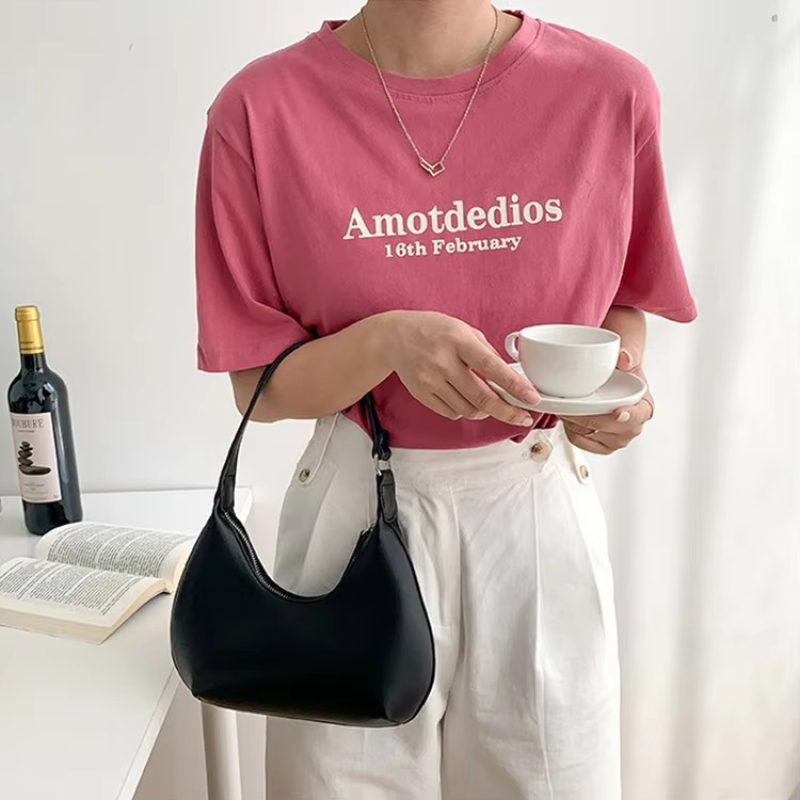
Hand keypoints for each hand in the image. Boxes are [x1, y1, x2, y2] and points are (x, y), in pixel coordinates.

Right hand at [381, 311, 540, 426]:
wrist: (395, 337)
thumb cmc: (434, 330)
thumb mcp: (464, 329)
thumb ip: (487, 352)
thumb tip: (510, 378)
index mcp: (458, 341)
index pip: (492, 368)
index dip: (515, 386)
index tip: (532, 398)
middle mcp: (443, 362)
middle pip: (482, 398)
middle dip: (508, 411)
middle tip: (523, 417)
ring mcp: (431, 381)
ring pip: (469, 410)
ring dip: (485, 410)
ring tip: (488, 401)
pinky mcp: (422, 394)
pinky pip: (452, 413)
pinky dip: (465, 410)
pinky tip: (464, 397)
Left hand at [560, 348, 654, 454]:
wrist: (612, 378)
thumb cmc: (620, 371)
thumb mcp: (627, 357)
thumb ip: (629, 355)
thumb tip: (625, 358)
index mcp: (643, 406)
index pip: (638, 415)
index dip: (628, 415)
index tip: (618, 412)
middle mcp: (633, 426)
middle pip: (609, 428)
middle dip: (587, 416)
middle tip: (571, 403)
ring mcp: (617, 438)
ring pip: (591, 435)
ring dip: (574, 422)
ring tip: (566, 406)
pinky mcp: (600, 445)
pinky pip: (580, 441)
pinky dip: (569, 430)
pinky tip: (568, 417)